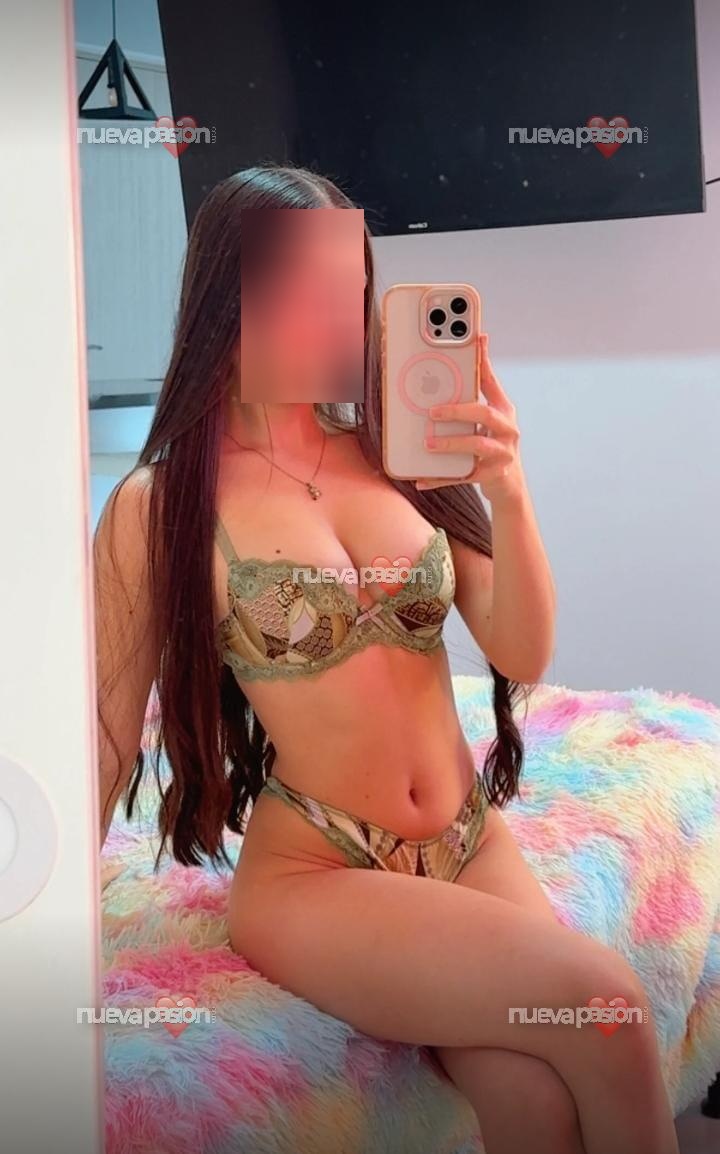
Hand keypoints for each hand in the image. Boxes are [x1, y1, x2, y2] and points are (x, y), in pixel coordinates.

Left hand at [415, 333, 523, 505]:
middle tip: (432, 411)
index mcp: (504, 410)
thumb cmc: (492, 442)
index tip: (474, 339)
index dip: (482, 361)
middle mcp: (508, 430)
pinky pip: (463, 476)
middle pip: (485, 414)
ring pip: (476, 446)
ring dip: (450, 444)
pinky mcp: (492, 476)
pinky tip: (421, 479)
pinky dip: (440, 479)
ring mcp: (502, 454)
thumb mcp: (489, 418)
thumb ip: (476, 394)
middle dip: (458, 410)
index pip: (491, 382)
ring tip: (427, 444)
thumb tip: (456, 365)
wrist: (509, 484)